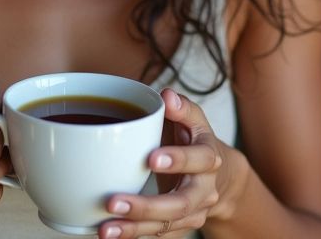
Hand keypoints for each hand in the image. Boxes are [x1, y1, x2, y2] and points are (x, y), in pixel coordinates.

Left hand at [99, 89, 228, 237]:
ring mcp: (193, 212)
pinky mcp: (180, 227)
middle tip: (114, 201)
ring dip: (134, 228)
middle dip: (147, 206)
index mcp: (208, 158)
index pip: (199, 160)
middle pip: (180, 204)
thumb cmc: (193, 138)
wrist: (216, 174)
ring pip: (166, 225)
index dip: (178, 160)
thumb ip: (180, 107)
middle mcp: (204, 190)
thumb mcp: (192, 118)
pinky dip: (133, 235)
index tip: (151, 158)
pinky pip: (158, 234)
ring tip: (105, 228)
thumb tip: (167, 96)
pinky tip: (108, 232)